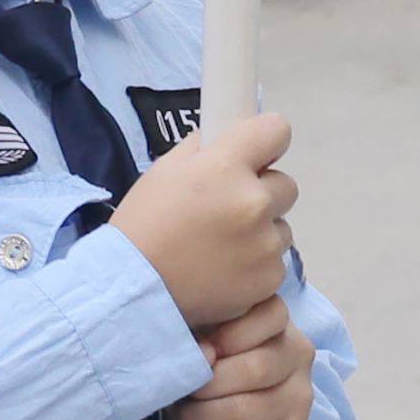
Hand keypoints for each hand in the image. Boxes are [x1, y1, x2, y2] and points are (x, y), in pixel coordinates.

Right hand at [120, 106, 297, 328]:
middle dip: (263, 193)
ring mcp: (265, 244)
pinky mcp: (270, 278)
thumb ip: (201, 149)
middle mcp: (254, 202)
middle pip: (285, 184)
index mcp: (226, 167)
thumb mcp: (164, 172)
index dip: (266, 141)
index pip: (276, 130)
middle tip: (228, 209)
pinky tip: (224, 271)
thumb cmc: (143, 224)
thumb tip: (225, 140)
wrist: (134, 289)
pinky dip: (256, 266)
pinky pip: (275, 263)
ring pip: (281, 227)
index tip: (255, 154)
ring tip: (221, 247)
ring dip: (261, 232)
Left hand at [176, 294, 311, 419]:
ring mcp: (301, 397)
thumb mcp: (198, 331)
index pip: (270, 315)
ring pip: (249, 411)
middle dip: (207, 385)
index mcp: (278, 320)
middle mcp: (298, 356)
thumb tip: (202, 352)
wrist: (219, 400)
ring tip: (182, 418)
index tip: (199, 348)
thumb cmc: (205, 357)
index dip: (228, 334)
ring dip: (203, 419)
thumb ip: (200, 330)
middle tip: (181, 392)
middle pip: (256, 370)